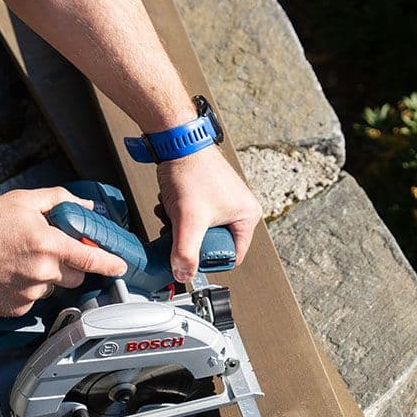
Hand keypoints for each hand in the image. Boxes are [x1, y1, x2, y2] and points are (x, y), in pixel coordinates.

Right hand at [0, 187, 126, 315]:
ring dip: (44, 278)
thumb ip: (58, 200)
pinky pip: (32, 301)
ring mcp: (29, 293)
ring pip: (52, 289)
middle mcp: (42, 272)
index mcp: (48, 244)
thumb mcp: (21, 201)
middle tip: (46, 253)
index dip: (110, 264)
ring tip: (18, 263)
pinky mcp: (15, 308)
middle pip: (75, 277)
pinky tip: (6, 276)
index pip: (91, 259)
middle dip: (68, 266)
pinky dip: (25, 290)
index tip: (120, 267)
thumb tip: (84, 206)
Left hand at [156, 146, 261, 282]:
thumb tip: (184, 274)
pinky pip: (192, 216)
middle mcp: (239, 208)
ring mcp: (223, 200)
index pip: (231, 256)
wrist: (176, 142)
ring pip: (199, 230)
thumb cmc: (191, 170)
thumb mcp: (189, 219)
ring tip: (172, 214)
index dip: (208, 260)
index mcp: (247, 216)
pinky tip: (169, 205)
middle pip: (212, 243)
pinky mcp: (206, 194)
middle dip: (189, 240)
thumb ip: (186, 252)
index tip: (192, 255)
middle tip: (177, 231)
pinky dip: (178, 214)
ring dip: (180, 227)